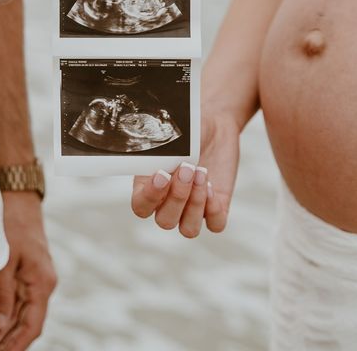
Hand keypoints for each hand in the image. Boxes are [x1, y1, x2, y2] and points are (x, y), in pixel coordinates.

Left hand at [0, 192, 56, 350]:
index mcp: (43, 282)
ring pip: (26, 315)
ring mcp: (38, 279)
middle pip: (30, 323)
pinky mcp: (30, 273)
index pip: (33, 325)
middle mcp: (44, 283)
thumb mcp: (5, 260)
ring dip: (10, 332)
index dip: (16, 346)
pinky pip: (23, 302)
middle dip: (12, 343)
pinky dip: (10, 317)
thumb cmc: (13, 225)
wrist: (20, 199)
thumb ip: (3, 294)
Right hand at [131, 111, 239, 236]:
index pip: (141, 207)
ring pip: (188, 229)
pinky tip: (212, 187)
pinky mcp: (216, 208)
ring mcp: (192, 209)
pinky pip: (215, 225)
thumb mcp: (172, 139)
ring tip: (202, 173)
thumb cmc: (187, 132)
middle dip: (178, 196)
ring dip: (195, 204)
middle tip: (188, 168)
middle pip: (165, 221)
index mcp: (149, 186)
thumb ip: (160, 151)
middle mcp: (168, 203)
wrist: (214, 126)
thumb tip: (156, 155)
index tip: (162, 175)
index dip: (149, 197)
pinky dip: (214, 210)